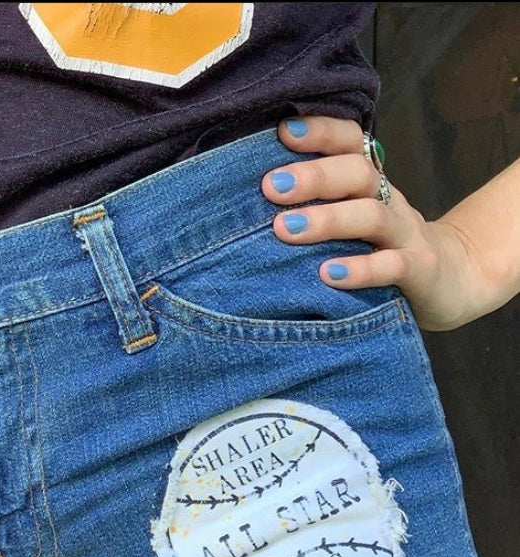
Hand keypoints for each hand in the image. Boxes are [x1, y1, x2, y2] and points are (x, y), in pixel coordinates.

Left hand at [260, 116, 496, 330]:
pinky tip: (328, 274)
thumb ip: (315, 203)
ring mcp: (405, 235)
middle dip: (313, 176)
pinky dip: (360, 270)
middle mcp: (388, 200)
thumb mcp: (351, 219)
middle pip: (357, 174)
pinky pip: (391, 266)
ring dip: (327, 220)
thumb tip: (249, 194)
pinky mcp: (418, 271)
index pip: (349, 143)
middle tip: (270, 186)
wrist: (452, 279)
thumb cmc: (380, 247)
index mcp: (368, 183)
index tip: (281, 131)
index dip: (321, 132)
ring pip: (370, 216)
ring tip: (285, 228)